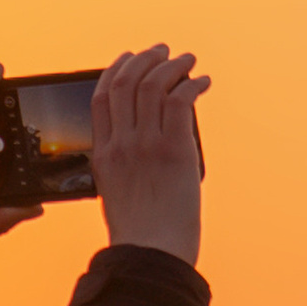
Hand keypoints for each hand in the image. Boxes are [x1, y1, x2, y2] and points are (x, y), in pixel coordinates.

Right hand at [91, 47, 209, 267]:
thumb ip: (123, 164)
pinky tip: (203, 83)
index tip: (131, 59)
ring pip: (155, 85)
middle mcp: (121, 144)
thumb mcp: (117, 193)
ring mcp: (146, 145)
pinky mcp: (174, 150)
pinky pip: (181, 101)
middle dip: (147, 59)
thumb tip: (146, 141)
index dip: (116, 70)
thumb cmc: (140, 233)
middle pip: (127, 82)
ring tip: (189, 61)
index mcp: (102, 154)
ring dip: (174, 66)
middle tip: (164, 51)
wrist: (150, 254)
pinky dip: (193, 85)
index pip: (102, 96)